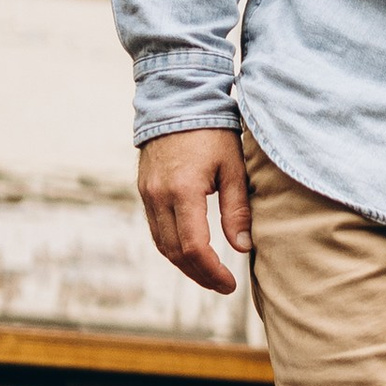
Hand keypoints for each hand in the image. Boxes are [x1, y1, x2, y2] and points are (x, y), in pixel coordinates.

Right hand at [137, 128, 251, 296]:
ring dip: (184, 265)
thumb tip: (242, 248)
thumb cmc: (213, 130)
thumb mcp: (234, 167)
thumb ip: (237, 209)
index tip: (230, 284)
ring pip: (161, 243)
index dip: (211, 272)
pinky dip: (173, 246)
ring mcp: (147, 193)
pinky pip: (156, 228)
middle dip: (199, 274)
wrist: (178, 99)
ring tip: (210, 275)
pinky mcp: (144, 190)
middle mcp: (158, 196)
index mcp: (183, 190)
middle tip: (223, 286)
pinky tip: (192, 253)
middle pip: (174, 252)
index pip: (193, 247)